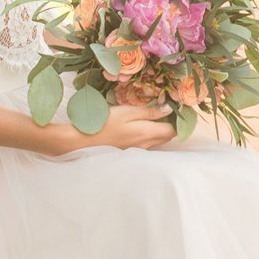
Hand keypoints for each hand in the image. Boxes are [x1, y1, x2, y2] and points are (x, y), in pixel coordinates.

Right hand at [43, 101, 175, 153]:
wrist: (81, 141)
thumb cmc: (103, 123)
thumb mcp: (126, 112)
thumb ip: (149, 111)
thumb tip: (169, 109)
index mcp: (147, 134)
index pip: (173, 130)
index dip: (177, 119)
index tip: (175, 106)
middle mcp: (146, 145)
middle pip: (167, 136)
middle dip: (170, 124)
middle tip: (166, 108)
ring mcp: (138, 150)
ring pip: (157, 140)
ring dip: (159, 129)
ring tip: (154, 114)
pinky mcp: (129, 152)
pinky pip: (146, 143)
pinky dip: (148, 134)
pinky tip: (140, 125)